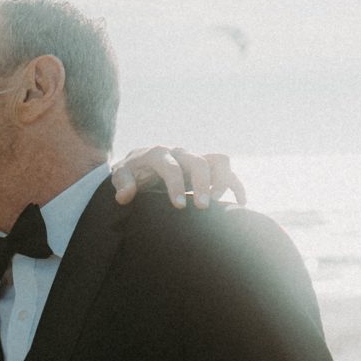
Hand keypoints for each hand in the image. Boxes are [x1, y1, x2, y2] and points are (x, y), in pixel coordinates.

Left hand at [113, 146, 245, 209]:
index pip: (171, 166)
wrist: (140, 163)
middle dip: (203, 184)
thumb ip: (122, 183)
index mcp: (158, 153)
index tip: (179, 206)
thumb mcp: (120, 175)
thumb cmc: (131, 171)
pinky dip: (236, 186)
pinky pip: (227, 172)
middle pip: (199, 161)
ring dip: (222, 181)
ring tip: (216, 204)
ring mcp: (195, 158)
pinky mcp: (206, 167)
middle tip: (202, 207)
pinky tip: (240, 203)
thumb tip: (124, 197)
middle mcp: (180, 153)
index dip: (175, 185)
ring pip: (219, 160)